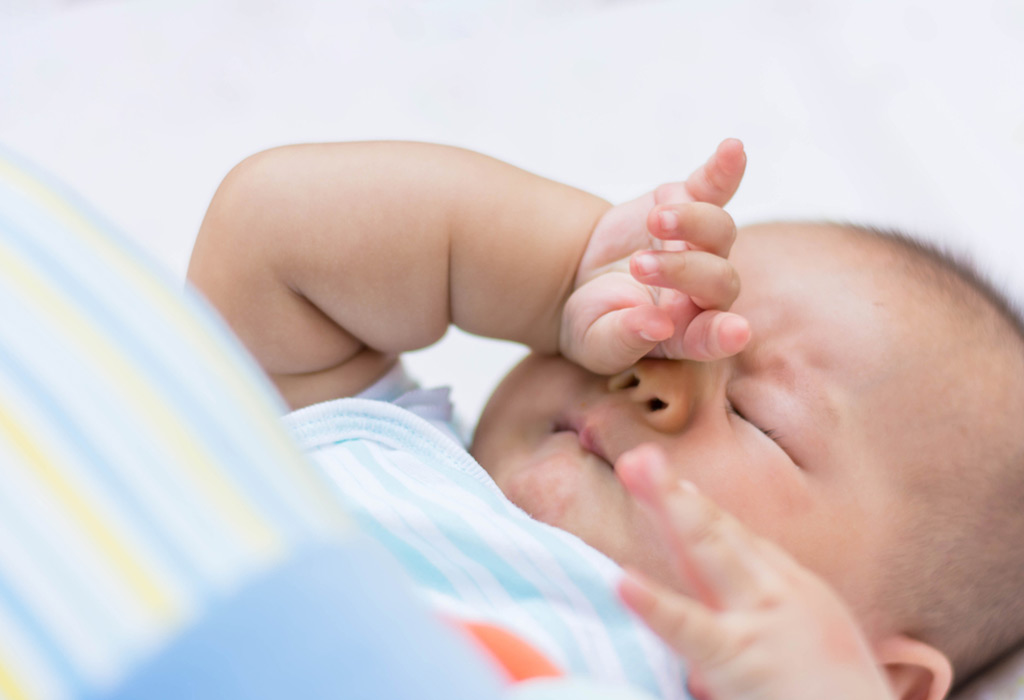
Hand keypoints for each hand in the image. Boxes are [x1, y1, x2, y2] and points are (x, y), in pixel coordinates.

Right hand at [559, 139, 749, 374]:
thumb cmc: (593, 321)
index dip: (724, 335)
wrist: (579, 278)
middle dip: (683, 271)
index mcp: (686, 332)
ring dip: (692, 222)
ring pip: (719, 231)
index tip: (735, 332)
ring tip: (656, 220)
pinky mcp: (686, 205)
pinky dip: (724, 169)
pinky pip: (714, 187)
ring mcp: (700, 246)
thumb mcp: (595, 341)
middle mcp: (703, 291)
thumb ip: (625, 338)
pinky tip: (732, 149)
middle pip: (719, 279)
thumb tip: (658, 325)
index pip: (713, 336)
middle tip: (638, 267)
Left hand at [614, 445, 894, 699]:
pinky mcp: (745, 660)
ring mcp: (764, 621)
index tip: (664, 477)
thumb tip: (701, 662)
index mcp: (792, 594)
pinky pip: (693, 630)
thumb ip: (747, 643)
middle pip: (717, 531)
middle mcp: (782, 594)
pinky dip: (657, 604)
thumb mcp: (801, 659)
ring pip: (708, 551)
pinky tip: (623, 582)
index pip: (735, 541)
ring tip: (634, 471)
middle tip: (639, 456)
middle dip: (676, 491)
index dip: (695, 505)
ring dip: (670, 507)